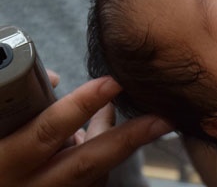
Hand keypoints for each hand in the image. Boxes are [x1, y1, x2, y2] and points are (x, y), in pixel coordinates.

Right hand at [0, 77, 171, 186]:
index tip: (113, 82)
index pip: (49, 130)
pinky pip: (92, 184)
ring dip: (118, 145)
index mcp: (5, 162)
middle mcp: (28, 186)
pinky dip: (103, 161)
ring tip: (147, 121)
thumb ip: (22, 104)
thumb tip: (58, 79)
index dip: (82, 105)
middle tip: (162, 118)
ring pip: (94, 175)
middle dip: (128, 138)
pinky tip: (104, 140)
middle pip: (87, 162)